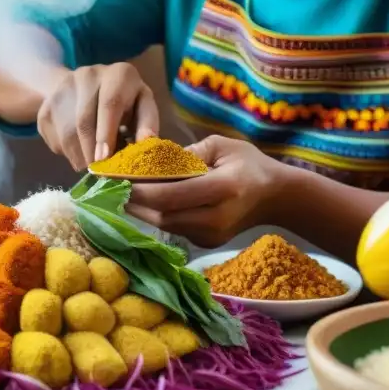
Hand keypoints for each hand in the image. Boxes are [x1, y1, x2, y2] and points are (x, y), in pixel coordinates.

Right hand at [36, 62, 158, 170]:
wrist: (90, 87)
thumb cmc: (127, 102)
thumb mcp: (143, 107)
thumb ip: (146, 124)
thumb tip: (146, 141)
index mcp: (119, 74)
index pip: (109, 103)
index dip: (106, 133)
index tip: (104, 159)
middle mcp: (88, 74)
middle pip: (83, 119)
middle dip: (90, 151)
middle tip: (97, 171)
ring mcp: (62, 88)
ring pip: (65, 131)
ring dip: (77, 155)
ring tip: (89, 165)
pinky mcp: (47, 104)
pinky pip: (52, 137)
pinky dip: (65, 152)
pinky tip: (78, 151)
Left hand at [126, 135, 289, 248]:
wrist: (276, 197)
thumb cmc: (249, 164)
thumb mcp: (222, 146)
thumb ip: (188, 153)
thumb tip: (154, 161)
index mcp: (223, 188)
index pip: (171, 195)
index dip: (141, 190)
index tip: (118, 178)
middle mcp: (216, 218)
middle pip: (163, 216)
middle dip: (135, 203)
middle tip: (112, 187)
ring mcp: (211, 235)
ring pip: (165, 226)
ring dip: (142, 211)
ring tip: (123, 193)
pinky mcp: (207, 243)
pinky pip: (175, 229)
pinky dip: (158, 215)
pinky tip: (145, 203)